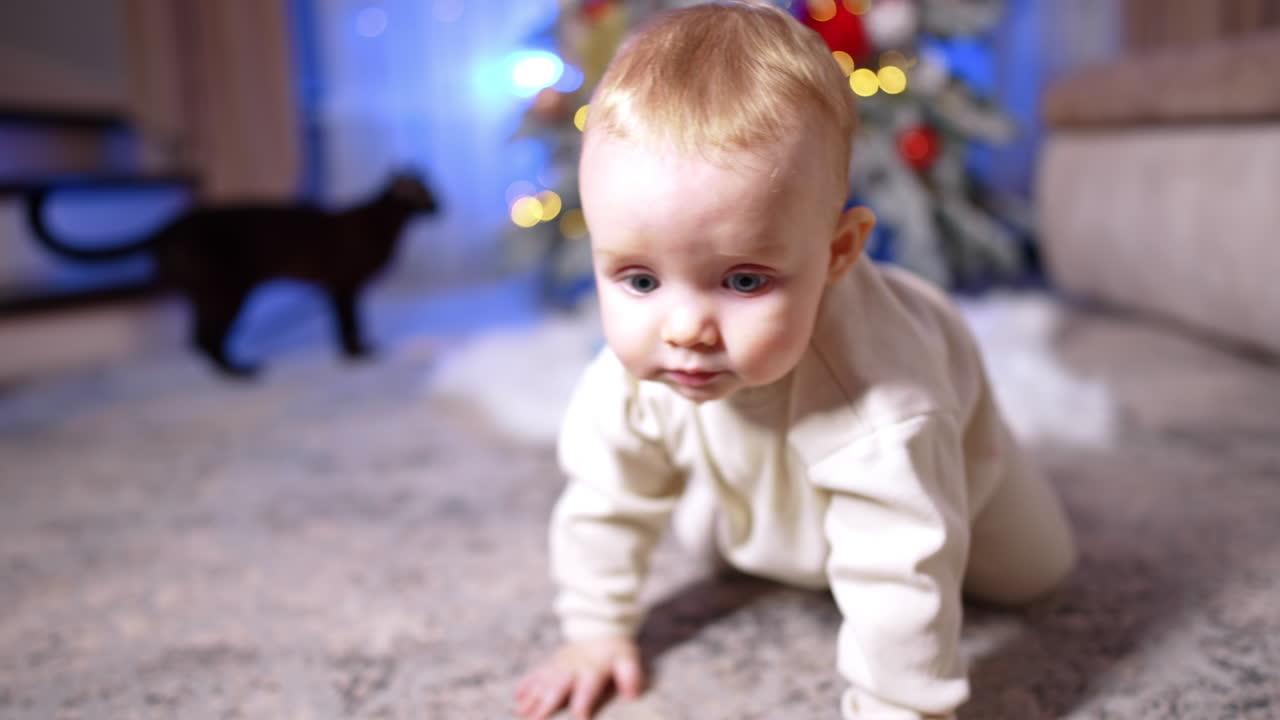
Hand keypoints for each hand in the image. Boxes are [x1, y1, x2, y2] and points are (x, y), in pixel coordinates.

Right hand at [514, 636, 644, 719]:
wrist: (600, 627)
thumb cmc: (616, 651)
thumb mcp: (628, 659)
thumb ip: (631, 676)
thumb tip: (633, 695)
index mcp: (593, 670)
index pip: (587, 689)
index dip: (583, 704)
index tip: (579, 719)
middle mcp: (573, 668)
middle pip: (558, 687)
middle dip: (546, 703)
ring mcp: (560, 665)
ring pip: (544, 682)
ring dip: (532, 697)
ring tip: (521, 712)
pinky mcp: (552, 662)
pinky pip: (537, 673)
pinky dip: (527, 684)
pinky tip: (517, 697)